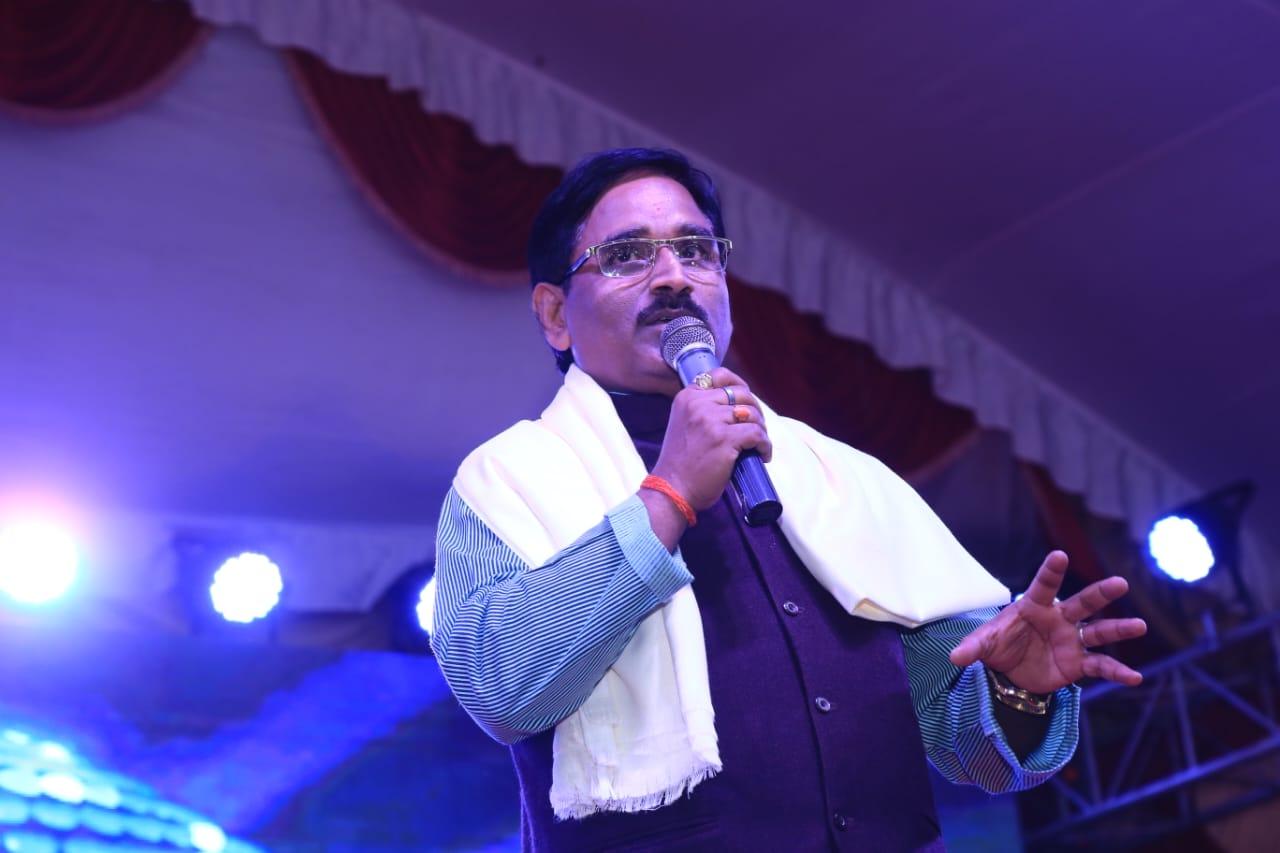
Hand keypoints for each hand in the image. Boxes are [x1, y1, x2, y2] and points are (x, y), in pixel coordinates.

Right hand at [651, 367, 770, 510]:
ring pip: (752, 414)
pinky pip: (757, 434)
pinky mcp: (725, 439)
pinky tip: (762, 455)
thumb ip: (702, 410)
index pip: (719, 375)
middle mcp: (698, 404)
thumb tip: (736, 407)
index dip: (739, 385)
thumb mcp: (684, 424)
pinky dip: (765, 445)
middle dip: (754, 411)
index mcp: (687, 397)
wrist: (672, 489)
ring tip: (758, 444)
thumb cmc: (681, 463)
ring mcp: (711, 420)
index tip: (747, 401)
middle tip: (756, 429)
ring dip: (761, 429)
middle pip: (741, 394)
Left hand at [949, 551, 1147, 694]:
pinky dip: (1116, 672)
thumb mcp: (983, 645)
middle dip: (1100, 594)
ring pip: (1099, 632)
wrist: (1010, 672)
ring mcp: (1072, 640)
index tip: (1059, 555)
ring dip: (1118, 629)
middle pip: (1082, 603)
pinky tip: (1134, 678)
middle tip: (1120, 583)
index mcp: (1034, 607)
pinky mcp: (1079, 663)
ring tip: (1139, 625)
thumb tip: (954, 657)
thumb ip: (972, 648)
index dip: (1051, 572)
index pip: (1043, 586)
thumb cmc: (999, 645)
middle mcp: (1059, 619)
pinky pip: (1101, 666)